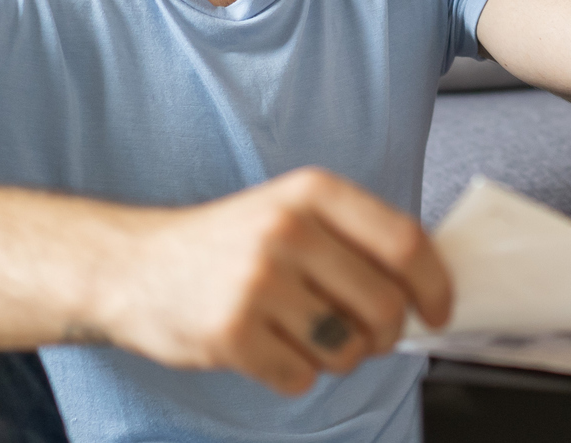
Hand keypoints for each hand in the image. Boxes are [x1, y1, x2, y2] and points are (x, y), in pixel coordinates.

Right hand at [86, 168, 450, 396]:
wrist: (131, 267)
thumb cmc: (226, 244)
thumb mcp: (290, 212)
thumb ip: (354, 239)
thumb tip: (425, 288)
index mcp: (313, 193)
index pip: (405, 241)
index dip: (435, 286)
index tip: (440, 312)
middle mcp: (287, 230)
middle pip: (384, 305)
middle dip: (388, 336)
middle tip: (370, 339)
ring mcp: (257, 282)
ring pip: (346, 349)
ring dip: (338, 358)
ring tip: (306, 337)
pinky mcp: (230, 334)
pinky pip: (300, 378)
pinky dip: (294, 375)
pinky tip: (268, 349)